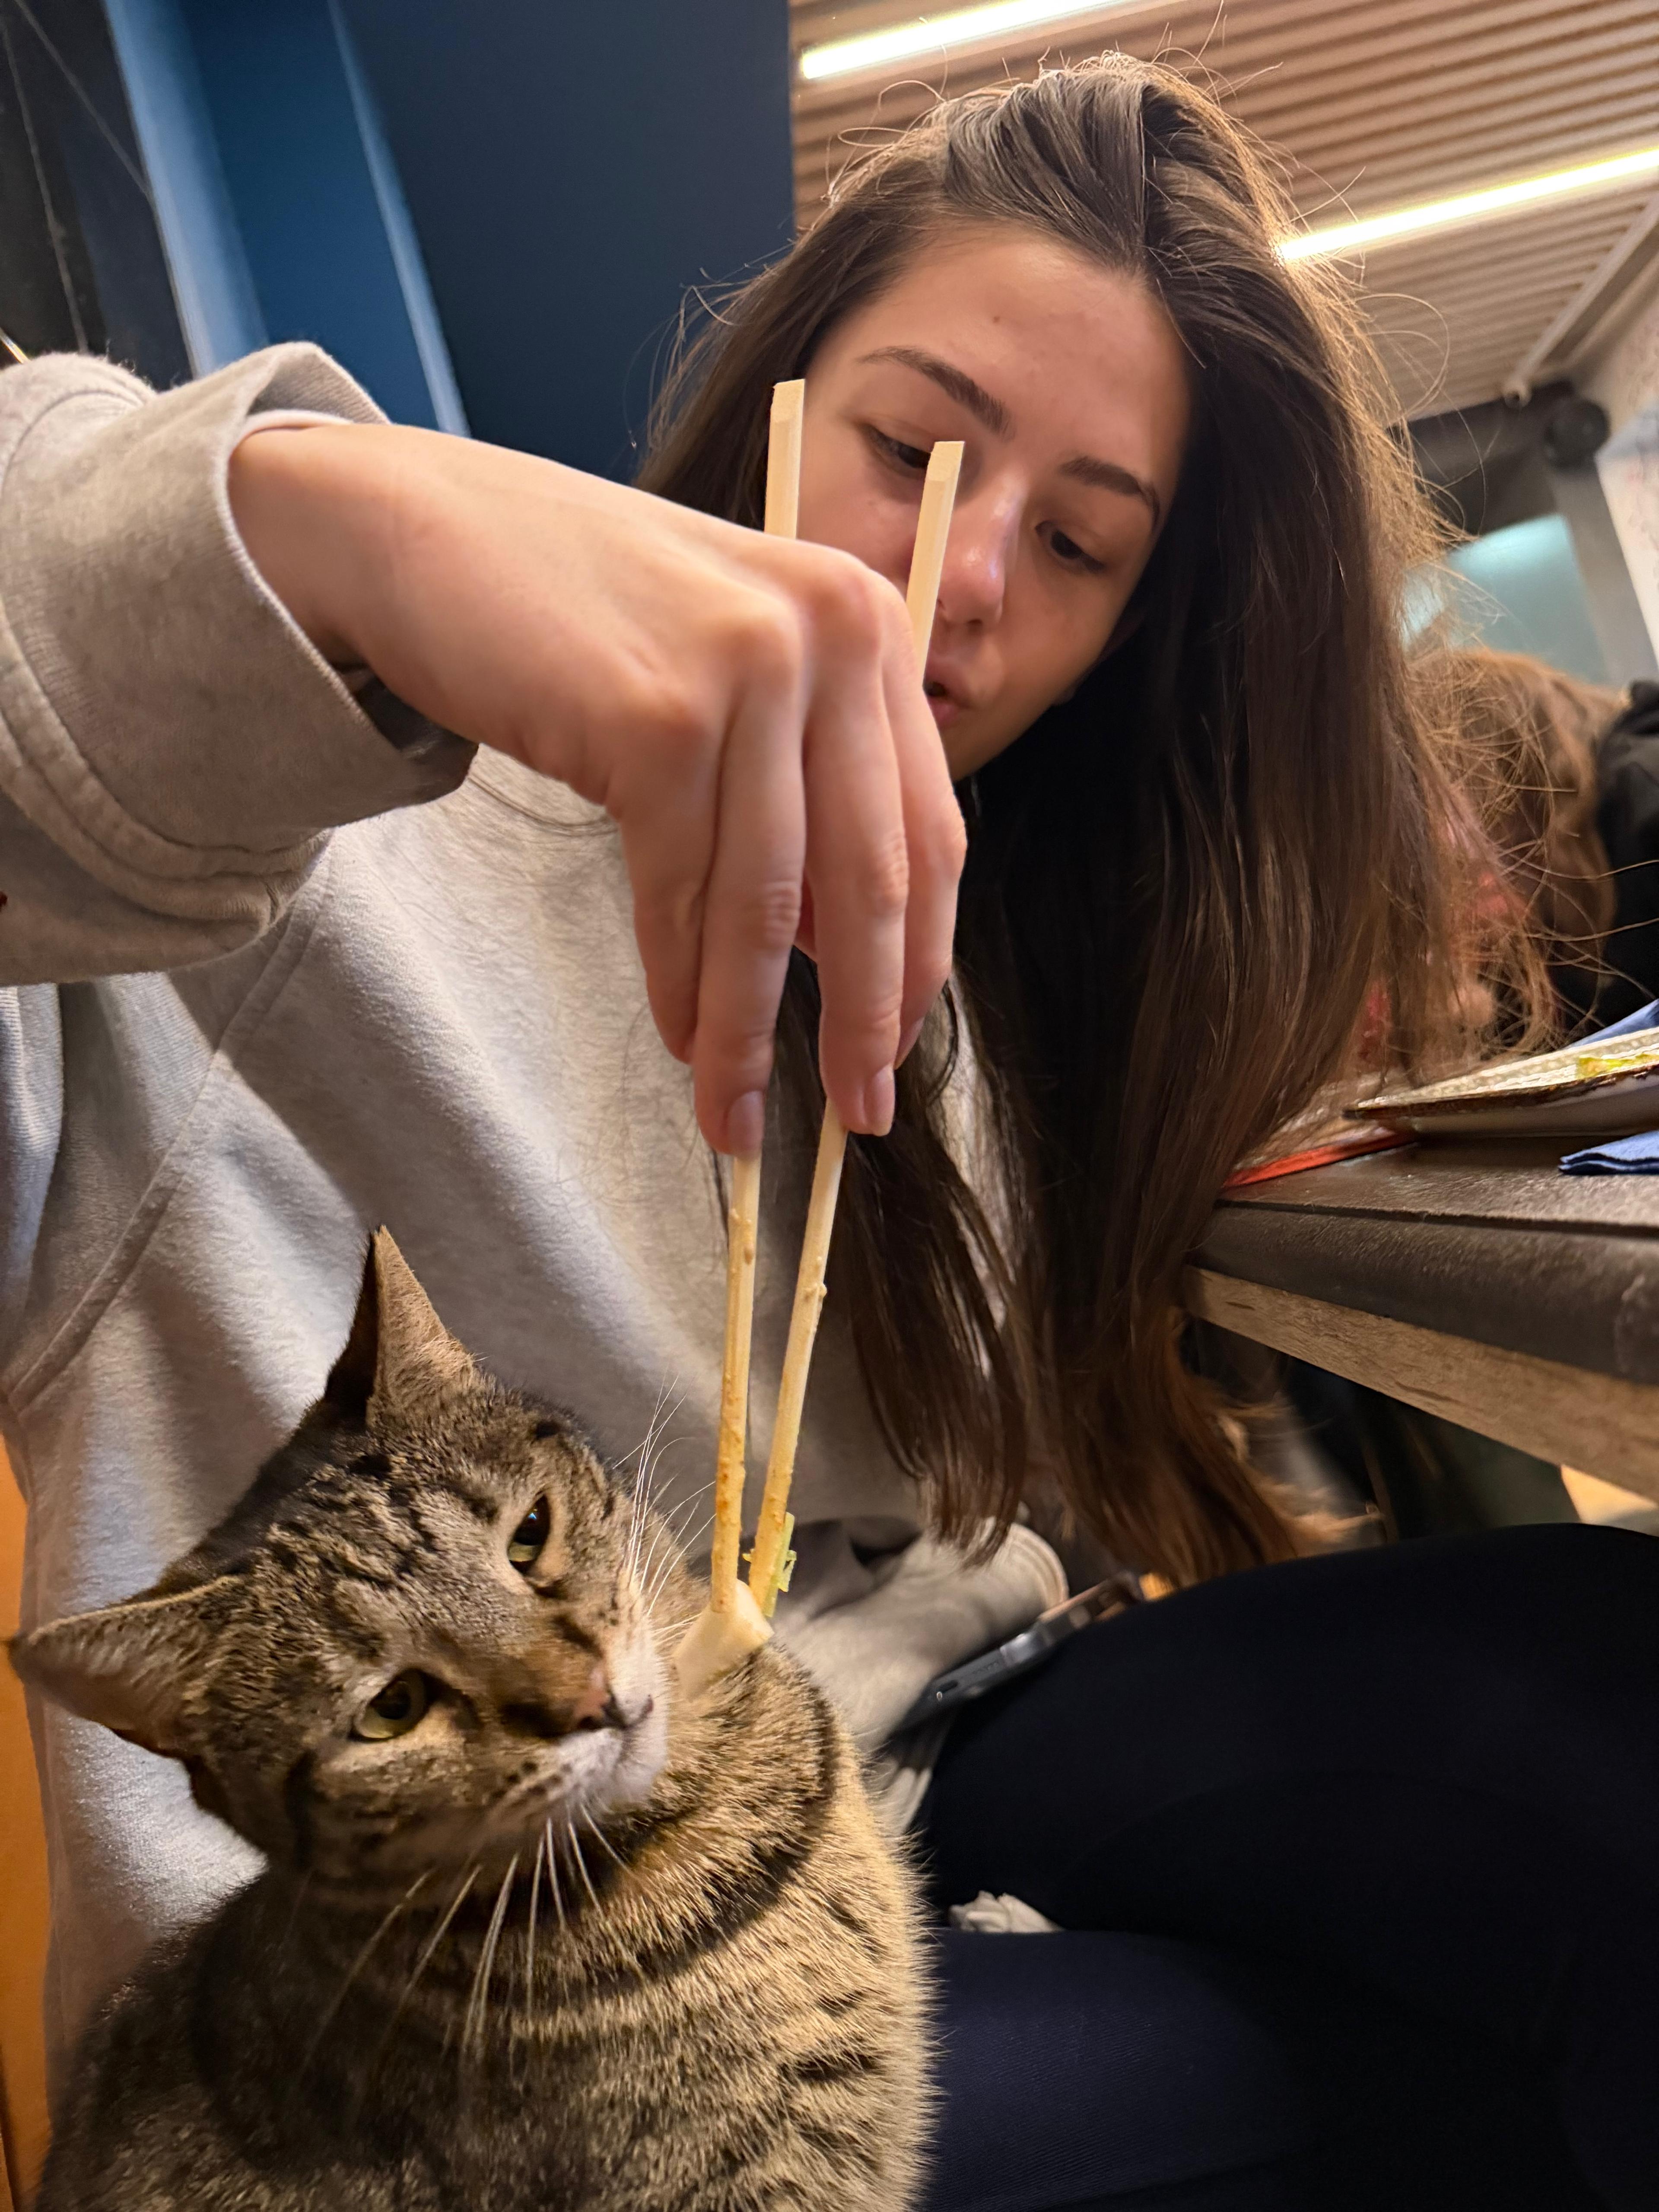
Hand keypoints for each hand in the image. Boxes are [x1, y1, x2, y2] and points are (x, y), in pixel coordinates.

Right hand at [228, 422, 964, 1154]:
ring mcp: (748, 668)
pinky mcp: (660, 715)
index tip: (897, 1050)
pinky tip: (681, 1040)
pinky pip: (682, 891)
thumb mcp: (725, 669)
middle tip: (856, 1115)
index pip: (930, 828)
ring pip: (769, 904)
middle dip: (862, 1018)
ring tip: (735, 1116)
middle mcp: (833, 633)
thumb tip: (835, 949)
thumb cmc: (574, 613)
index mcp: (869, 623)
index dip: (918, 959)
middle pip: (872, 878)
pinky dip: (681, 981)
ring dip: (750, 1030)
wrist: (417, 531)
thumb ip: (798, 778)